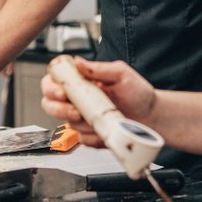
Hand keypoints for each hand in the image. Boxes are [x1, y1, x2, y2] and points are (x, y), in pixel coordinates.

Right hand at [41, 57, 156, 147]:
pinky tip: (105, 128)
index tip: (62, 92)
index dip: (51, 87)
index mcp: (81, 81)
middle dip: (60, 109)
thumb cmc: (138, 93)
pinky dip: (94, 136)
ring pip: (67, 124)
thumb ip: (99, 68)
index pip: (53, 81)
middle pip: (50, 105)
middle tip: (77, 110)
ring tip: (101, 117)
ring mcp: (82, 118)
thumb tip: (78, 62)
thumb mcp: (121, 74)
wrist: (151, 115)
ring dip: (83, 123)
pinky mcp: (89, 134)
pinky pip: (82, 139)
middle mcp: (77, 99)